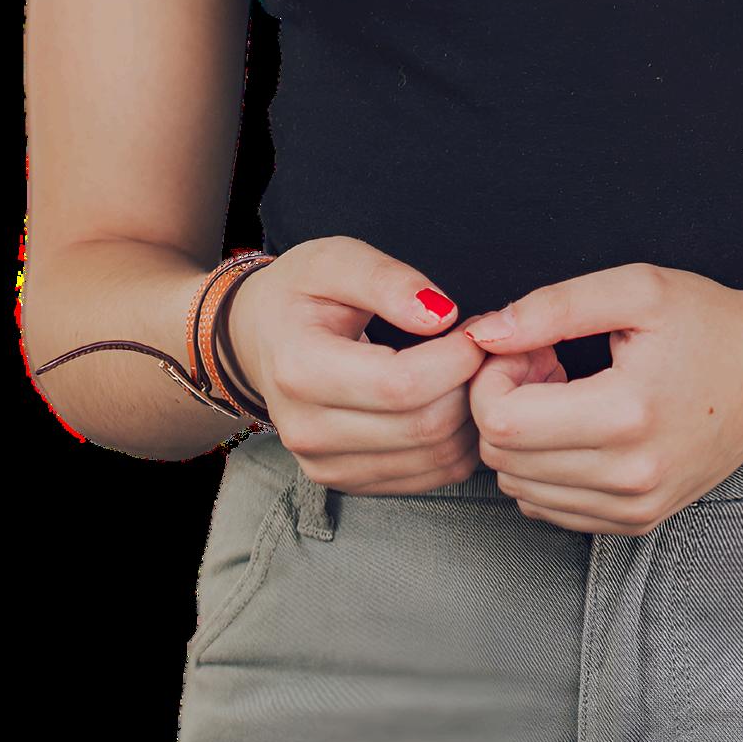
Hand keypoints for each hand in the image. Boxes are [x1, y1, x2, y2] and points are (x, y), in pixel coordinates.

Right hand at [226, 234, 567, 492]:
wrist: (260, 338)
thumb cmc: (302, 291)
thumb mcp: (336, 259)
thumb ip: (388, 280)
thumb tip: (441, 315)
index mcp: (300, 369)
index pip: (400, 385)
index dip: (455, 358)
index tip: (476, 327)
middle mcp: (308, 430)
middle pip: (422, 427)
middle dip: (469, 385)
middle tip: (482, 347)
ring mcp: (326, 465)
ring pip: (433, 459)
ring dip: (470, 416)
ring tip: (469, 370)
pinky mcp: (348, 481)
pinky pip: (428, 477)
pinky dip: (457, 442)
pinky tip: (454, 400)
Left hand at [462, 262, 742, 536]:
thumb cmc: (710, 324)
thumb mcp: (636, 288)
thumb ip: (553, 306)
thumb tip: (485, 333)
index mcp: (626, 415)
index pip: (501, 421)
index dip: (494, 376)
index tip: (527, 345)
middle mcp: (629, 477)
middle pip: (503, 458)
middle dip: (505, 402)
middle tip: (545, 362)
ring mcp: (634, 508)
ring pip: (520, 488)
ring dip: (524, 437)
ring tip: (566, 392)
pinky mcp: (636, 522)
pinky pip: (550, 508)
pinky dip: (545, 468)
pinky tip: (577, 425)